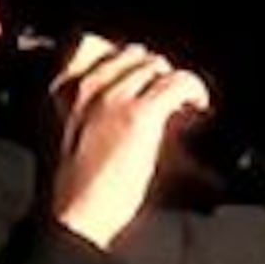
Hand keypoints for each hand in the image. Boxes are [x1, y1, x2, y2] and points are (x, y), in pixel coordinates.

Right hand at [45, 34, 214, 247]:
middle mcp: (89, 85)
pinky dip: (194, 92)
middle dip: (156, 75)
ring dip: (175, 85)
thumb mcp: (80, 138)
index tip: (147, 86)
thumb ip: (102, 113)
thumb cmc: (81, 190)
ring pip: (158, 66)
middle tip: (171, 102)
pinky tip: (198, 109)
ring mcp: (114, 96)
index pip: (101, 48)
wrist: (78, 215)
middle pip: (136, 54)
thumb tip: (147, 105)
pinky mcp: (140, 114)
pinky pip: (180, 83)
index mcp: (66, 89)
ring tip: (184, 109)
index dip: (132, 66)